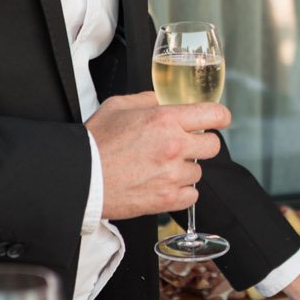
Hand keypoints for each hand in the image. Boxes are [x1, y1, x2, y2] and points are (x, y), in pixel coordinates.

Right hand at [88, 91, 226, 221]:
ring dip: (184, 169)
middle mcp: (174, 146)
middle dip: (200, 143)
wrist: (81, 177)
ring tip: (160, 167)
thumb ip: (147, 100)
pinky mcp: (167, 199)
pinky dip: (181, 191)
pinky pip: (191, 195)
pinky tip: (163, 184)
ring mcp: (172, 175)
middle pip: (213, 145)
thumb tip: (163, 102)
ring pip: (198, 171)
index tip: (217, 119)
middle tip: (182, 145)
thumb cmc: (95, 142)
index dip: (218, 116)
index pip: (214, 114)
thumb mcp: (118, 106)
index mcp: (165, 119)